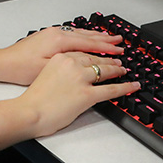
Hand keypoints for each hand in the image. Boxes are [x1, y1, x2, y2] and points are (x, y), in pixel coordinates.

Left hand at [0, 25, 125, 85]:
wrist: (3, 62)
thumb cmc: (21, 68)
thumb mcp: (49, 68)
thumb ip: (69, 62)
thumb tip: (87, 62)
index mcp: (59, 40)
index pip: (89, 43)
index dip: (106, 48)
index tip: (119, 51)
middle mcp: (56, 33)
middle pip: (86, 35)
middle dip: (105, 39)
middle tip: (120, 41)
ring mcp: (52, 33)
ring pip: (79, 33)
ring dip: (95, 36)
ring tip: (109, 38)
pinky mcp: (47, 35)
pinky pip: (72, 34)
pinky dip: (83, 36)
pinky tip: (87, 38)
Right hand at [17, 51, 139, 137]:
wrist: (30, 111)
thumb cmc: (34, 97)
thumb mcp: (45, 72)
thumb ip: (60, 68)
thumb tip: (71, 72)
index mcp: (61, 57)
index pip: (84, 51)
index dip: (96, 52)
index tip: (102, 51)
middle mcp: (72, 63)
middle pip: (96, 59)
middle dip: (109, 59)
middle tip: (117, 59)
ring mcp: (80, 78)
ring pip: (105, 71)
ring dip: (117, 69)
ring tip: (123, 70)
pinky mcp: (87, 94)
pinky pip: (111, 89)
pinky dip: (125, 87)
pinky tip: (132, 86)